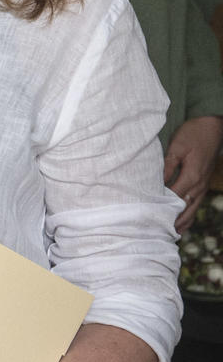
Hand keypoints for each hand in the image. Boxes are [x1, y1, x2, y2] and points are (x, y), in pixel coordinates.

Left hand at [163, 115, 221, 231]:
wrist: (213, 127)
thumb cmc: (193, 134)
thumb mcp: (177, 147)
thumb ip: (167, 166)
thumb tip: (158, 183)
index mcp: (192, 176)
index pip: (174, 198)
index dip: (161, 208)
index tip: (147, 218)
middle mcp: (199, 185)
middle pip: (185, 208)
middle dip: (172, 221)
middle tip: (157, 233)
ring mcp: (203, 185)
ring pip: (192, 208)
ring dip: (182, 221)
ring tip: (169, 234)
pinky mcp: (204, 183)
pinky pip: (197, 203)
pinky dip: (189, 214)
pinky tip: (182, 223)